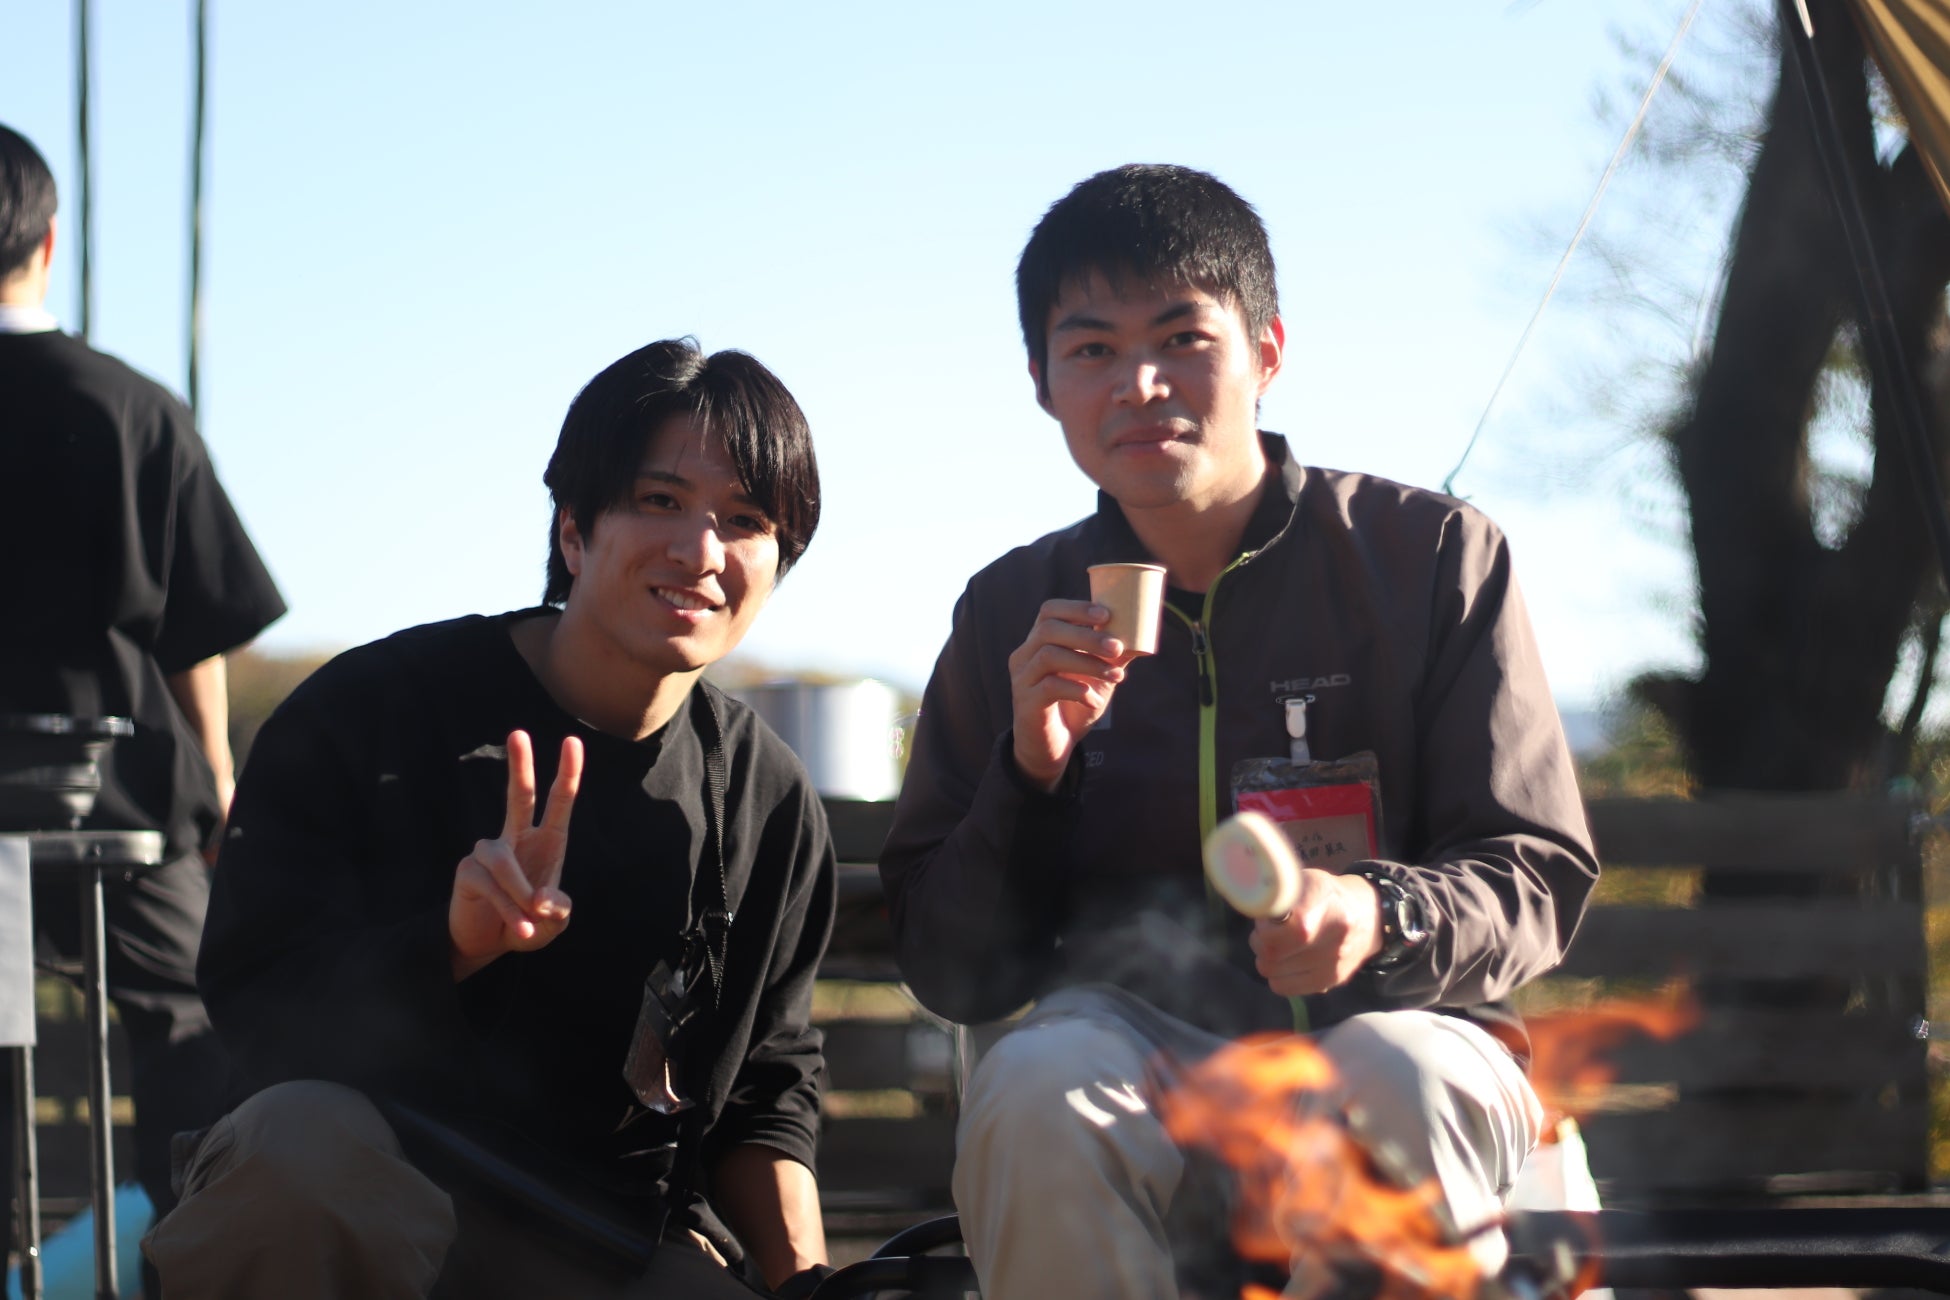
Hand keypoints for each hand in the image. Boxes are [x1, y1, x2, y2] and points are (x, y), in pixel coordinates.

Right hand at [450, 730, 583, 978]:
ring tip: (530, 924)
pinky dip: (510, 911)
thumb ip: (557, 910)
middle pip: (519, 796)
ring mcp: (489, 852)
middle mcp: (517, 839)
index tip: (572, 741)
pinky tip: (520, 929)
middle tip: (518, 732)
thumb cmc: (528, 925)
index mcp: (546, 842)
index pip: (558, 801)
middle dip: (520, 765)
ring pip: (503, 861)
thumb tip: (541, 899)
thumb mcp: (554, 922)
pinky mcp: (468, 870)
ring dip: (519, 895)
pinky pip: (491, 885)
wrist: (489, 945)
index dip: (567, 773)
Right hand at [1007, 598, 1127, 790]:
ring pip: (1049, 655)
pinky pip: (1049, 686)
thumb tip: (1140, 639)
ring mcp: (1022, 679)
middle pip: (1049, 629)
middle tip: (1117, 647)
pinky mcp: (1026, 702)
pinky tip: (1094, 700)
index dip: (1076, 608)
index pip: (1050, 611)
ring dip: (1087, 662)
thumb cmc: (1074, 706)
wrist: (1053, 746)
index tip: (1105, 614)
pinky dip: (1077, 690)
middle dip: (1087, 635)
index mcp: (1039, 642)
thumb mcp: (1097, 678)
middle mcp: (1025, 656)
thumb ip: (1112, 658)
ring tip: (1116, 676)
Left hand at [1248, 870, 1381, 995]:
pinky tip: (1288, 959)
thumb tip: (1255, 905)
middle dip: (1260, 943)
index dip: (1266, 926)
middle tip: (1268, 931)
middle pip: (1272, 956)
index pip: (1285, 931)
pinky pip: (1283, 987)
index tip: (1268, 918)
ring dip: (1267, 959)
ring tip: (1278, 944)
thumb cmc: (1329, 895)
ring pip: (1272, 974)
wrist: (1369, 917)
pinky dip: (1277, 974)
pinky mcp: (1329, 983)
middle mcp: (1334, 943)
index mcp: (1329, 910)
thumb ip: (1283, 894)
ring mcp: (1332, 967)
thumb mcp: (1309, 882)